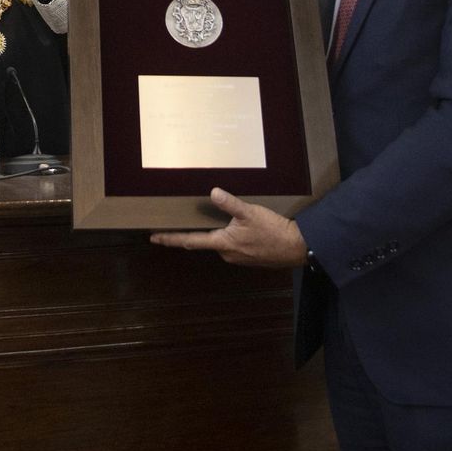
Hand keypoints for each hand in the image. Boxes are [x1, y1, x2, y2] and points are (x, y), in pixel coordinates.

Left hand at [150, 188, 307, 267]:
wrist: (297, 248)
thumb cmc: (274, 231)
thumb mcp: (250, 213)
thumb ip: (229, 203)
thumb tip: (213, 192)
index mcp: (223, 243)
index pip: (190, 240)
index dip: (171, 239)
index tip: (154, 237)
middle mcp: (227, 253)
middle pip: (205, 241)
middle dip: (193, 233)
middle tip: (178, 224)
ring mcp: (238, 257)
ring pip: (221, 243)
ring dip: (215, 234)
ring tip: (212, 221)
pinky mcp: (249, 257)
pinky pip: (233, 245)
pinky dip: (229, 237)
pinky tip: (236, 229)